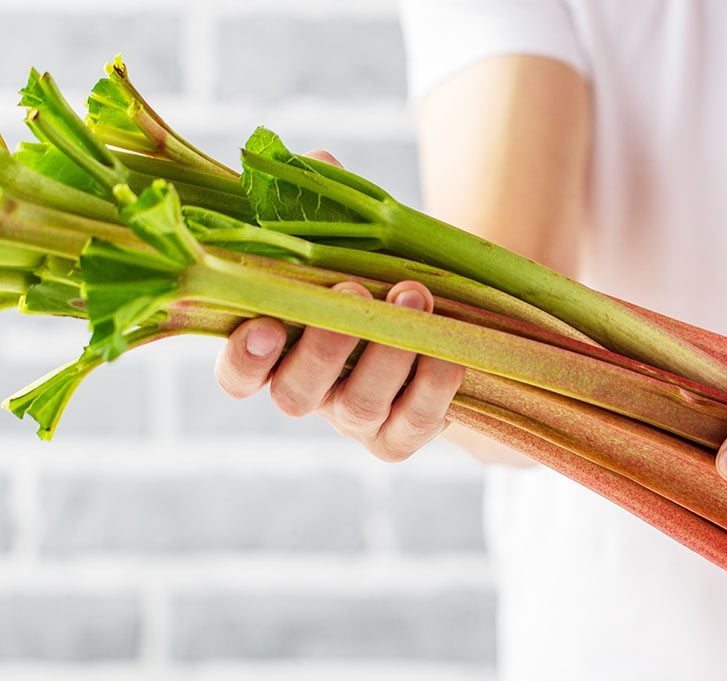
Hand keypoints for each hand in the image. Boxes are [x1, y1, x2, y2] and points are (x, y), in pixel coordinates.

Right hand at [214, 151, 465, 461]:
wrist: (442, 317)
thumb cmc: (375, 272)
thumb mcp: (347, 236)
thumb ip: (320, 205)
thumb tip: (315, 160)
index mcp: (274, 350)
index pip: (237, 373)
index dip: (243, 359)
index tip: (262, 325)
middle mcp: (309, 392)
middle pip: (296, 393)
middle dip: (324, 344)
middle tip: (353, 291)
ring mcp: (355, 419)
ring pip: (358, 406)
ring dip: (388, 353)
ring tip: (416, 297)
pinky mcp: (401, 435)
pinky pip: (414, 422)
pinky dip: (432, 386)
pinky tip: (449, 350)